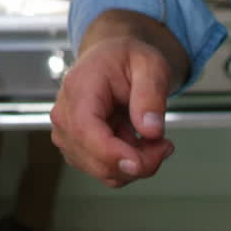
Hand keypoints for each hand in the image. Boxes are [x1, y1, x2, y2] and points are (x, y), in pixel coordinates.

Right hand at [50, 30, 177, 187]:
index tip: (143, 162)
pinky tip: (137, 142)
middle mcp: (64, 115)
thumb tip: (151, 130)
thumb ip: (151, 94)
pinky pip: (104, 171)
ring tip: (152, 137)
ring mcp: (67, 134)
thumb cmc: (126, 58)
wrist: (110, 59)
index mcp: (79, 88)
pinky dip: (127, 165)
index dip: (113, 154)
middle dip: (138, 162)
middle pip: (96, 159)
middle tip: (165, 144)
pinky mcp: (75, 148)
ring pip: (102, 171)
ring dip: (135, 164)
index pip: (85, 131)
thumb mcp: (150, 65)